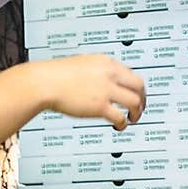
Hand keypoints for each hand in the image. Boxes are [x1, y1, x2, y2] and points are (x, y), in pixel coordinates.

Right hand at [31, 54, 146, 129]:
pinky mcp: (100, 106)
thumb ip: (94, 71)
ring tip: (133, 119)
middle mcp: (109, 74)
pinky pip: (120, 116)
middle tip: (140, 108)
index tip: (133, 93)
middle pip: (139, 85)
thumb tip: (98, 81)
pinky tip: (119, 126)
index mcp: (105, 62)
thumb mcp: (80, 65)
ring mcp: (106, 90)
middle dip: (143, 98)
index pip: (130, 73)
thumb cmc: (55, 75)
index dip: (134, 86)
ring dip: (137, 112)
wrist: (44, 82)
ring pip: (135, 101)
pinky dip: (124, 123)